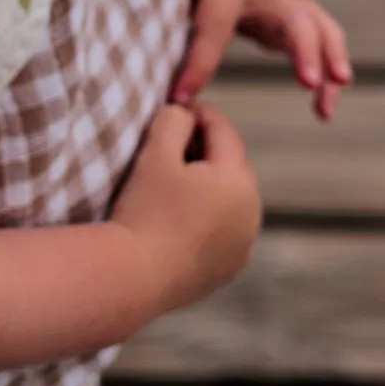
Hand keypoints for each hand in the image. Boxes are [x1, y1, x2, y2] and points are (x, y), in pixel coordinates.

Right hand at [112, 103, 261, 311]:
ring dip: (208, 185)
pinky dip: (207, 216)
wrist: (132, 278)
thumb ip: (173, 120)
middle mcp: (252, 214)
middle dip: (206, 149)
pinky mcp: (228, 269)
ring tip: (175, 180)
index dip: (200, 113)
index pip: (225, 131)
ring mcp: (243, 246)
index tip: (177, 107)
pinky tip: (178, 216)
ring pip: (229, 200)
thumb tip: (184, 114)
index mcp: (239, 181)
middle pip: (232, 166)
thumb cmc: (144, 211)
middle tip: (172, 141)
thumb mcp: (155, 153)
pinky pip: (223, 230)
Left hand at [158, 0, 352, 120]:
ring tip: (328, 104)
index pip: (213, 23)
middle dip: (304, 48)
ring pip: (317, 26)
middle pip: (293, 15)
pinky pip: (316, 40)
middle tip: (309, 84)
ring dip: (330, 60)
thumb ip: (147, 18)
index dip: (198, 62)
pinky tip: (321, 107)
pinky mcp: (283, 17)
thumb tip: (130, 67)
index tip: (179, 98)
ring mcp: (274, 0)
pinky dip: (325, 69)